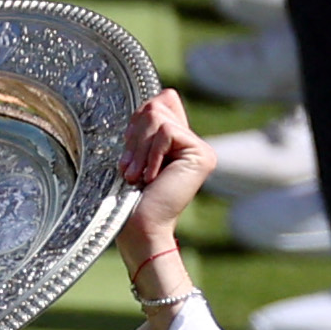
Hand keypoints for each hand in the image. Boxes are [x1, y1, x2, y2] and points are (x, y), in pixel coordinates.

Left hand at [116, 89, 213, 249]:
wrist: (140, 228)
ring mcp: (201, 149)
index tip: (127, 152)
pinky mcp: (202, 154)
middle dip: (134, 136)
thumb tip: (151, 101)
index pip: (162, 101)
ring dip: (138, 148)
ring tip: (134, 176)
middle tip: (128, 168)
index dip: (138, 120)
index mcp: (178, 141)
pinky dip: (150, 155)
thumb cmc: (129, 198)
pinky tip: (149, 178)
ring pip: (159, 118)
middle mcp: (193, 143)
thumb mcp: (134, 155)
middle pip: (158, 105)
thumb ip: (145, 128)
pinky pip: (167, 133)